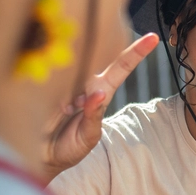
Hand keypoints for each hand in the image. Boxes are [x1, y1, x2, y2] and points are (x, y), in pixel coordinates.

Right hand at [42, 33, 158, 180]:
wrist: (42, 157)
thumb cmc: (70, 146)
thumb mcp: (88, 136)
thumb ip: (94, 117)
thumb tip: (98, 94)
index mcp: (100, 91)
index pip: (121, 67)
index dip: (136, 53)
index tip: (153, 37)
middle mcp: (83, 83)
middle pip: (95, 56)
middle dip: (96, 52)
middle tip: (85, 91)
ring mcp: (64, 83)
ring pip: (73, 65)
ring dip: (74, 82)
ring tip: (69, 111)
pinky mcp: (44, 88)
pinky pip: (54, 83)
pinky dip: (59, 96)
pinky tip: (61, 109)